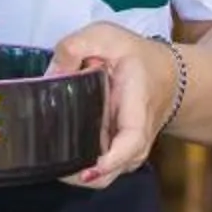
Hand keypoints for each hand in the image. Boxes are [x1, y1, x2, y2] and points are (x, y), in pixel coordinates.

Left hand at [47, 23, 176, 189]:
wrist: (163, 73)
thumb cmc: (134, 56)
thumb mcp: (105, 36)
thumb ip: (75, 47)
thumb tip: (51, 74)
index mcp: (137, 107)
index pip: (131, 142)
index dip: (110, 160)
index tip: (87, 170)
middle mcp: (135, 138)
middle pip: (112, 171)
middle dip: (82, 175)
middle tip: (49, 163)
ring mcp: (126, 149)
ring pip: (103, 175)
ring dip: (76, 171)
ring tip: (48, 156)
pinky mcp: (115, 151)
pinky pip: (98, 167)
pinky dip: (78, 164)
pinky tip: (55, 151)